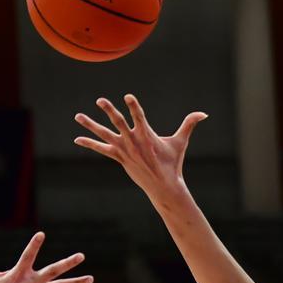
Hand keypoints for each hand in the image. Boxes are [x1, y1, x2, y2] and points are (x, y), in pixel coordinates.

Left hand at [74, 94, 206, 198]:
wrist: (163, 186)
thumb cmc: (172, 163)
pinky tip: (77, 139)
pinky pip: (101, 149)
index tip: (128, 96)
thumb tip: (205, 113)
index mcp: (147, 136)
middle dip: (110, 111)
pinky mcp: (119, 158)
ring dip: (91, 125)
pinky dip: (90, 144)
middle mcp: (133, 142)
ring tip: (78, 116)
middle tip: (100, 100)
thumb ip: (189, 124)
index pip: (140, 117)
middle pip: (119, 123)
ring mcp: (124, 150)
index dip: (134, 106)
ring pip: (105, 135)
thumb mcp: (180, 142)